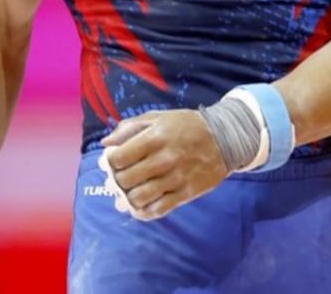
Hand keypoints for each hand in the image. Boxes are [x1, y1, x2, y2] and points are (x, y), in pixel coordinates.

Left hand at [99, 109, 228, 220]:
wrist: (225, 138)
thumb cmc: (186, 126)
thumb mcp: (158, 117)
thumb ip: (129, 128)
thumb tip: (106, 143)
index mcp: (155, 137)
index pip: (120, 158)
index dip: (109, 163)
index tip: (110, 163)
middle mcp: (164, 159)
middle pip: (126, 180)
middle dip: (116, 181)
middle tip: (117, 179)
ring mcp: (176, 178)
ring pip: (139, 198)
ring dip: (128, 198)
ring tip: (127, 194)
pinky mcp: (186, 193)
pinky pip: (158, 210)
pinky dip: (143, 212)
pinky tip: (139, 207)